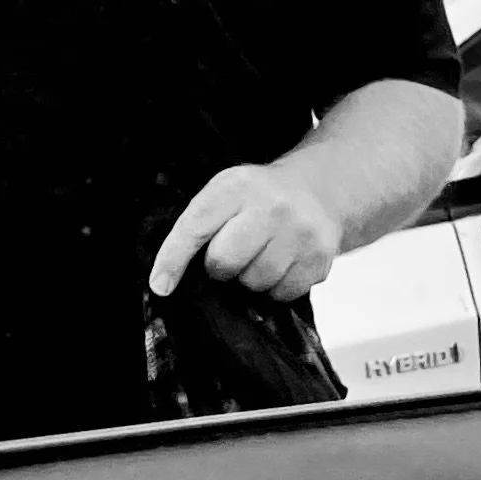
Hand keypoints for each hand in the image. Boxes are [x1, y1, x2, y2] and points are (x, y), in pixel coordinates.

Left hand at [147, 163, 342, 303]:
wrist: (317, 189)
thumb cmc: (259, 196)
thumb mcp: (224, 193)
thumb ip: (197, 226)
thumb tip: (165, 280)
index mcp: (236, 186)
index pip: (195, 226)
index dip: (172, 259)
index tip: (160, 286)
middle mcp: (272, 206)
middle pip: (224, 261)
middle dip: (218, 268)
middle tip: (228, 257)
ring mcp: (300, 232)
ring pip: (255, 282)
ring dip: (248, 279)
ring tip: (257, 257)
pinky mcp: (320, 257)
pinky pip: (283, 293)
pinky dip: (274, 288)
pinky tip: (280, 265)